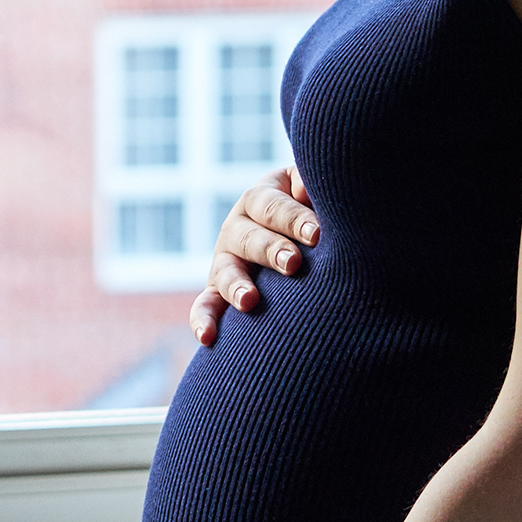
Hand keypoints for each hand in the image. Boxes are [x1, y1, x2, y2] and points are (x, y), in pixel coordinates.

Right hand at [189, 167, 319, 345]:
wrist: (303, 240)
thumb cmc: (315, 211)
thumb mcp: (312, 190)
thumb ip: (311, 185)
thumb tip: (306, 191)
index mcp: (260, 198)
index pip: (271, 205)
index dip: (293, 218)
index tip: (317, 234)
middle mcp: (237, 227)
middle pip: (249, 237)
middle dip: (271, 250)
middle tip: (294, 263)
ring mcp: (225, 260)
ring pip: (226, 272)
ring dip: (237, 285)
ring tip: (250, 301)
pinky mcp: (218, 290)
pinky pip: (205, 305)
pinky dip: (203, 319)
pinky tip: (208, 336)